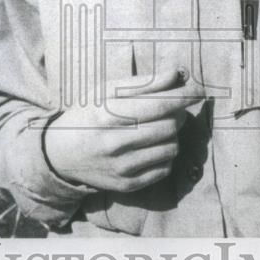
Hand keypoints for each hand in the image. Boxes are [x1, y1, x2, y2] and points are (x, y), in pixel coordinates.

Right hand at [44, 67, 203, 192]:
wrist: (60, 154)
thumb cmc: (88, 114)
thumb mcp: (107, 91)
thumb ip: (143, 83)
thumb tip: (176, 74)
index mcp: (109, 115)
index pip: (161, 105)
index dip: (184, 96)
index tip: (199, 90)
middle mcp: (116, 144)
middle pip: (170, 126)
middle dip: (177, 114)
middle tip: (170, 108)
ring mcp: (122, 168)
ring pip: (171, 148)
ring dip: (172, 134)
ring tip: (159, 127)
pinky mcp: (127, 186)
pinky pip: (164, 169)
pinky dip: (165, 155)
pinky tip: (152, 146)